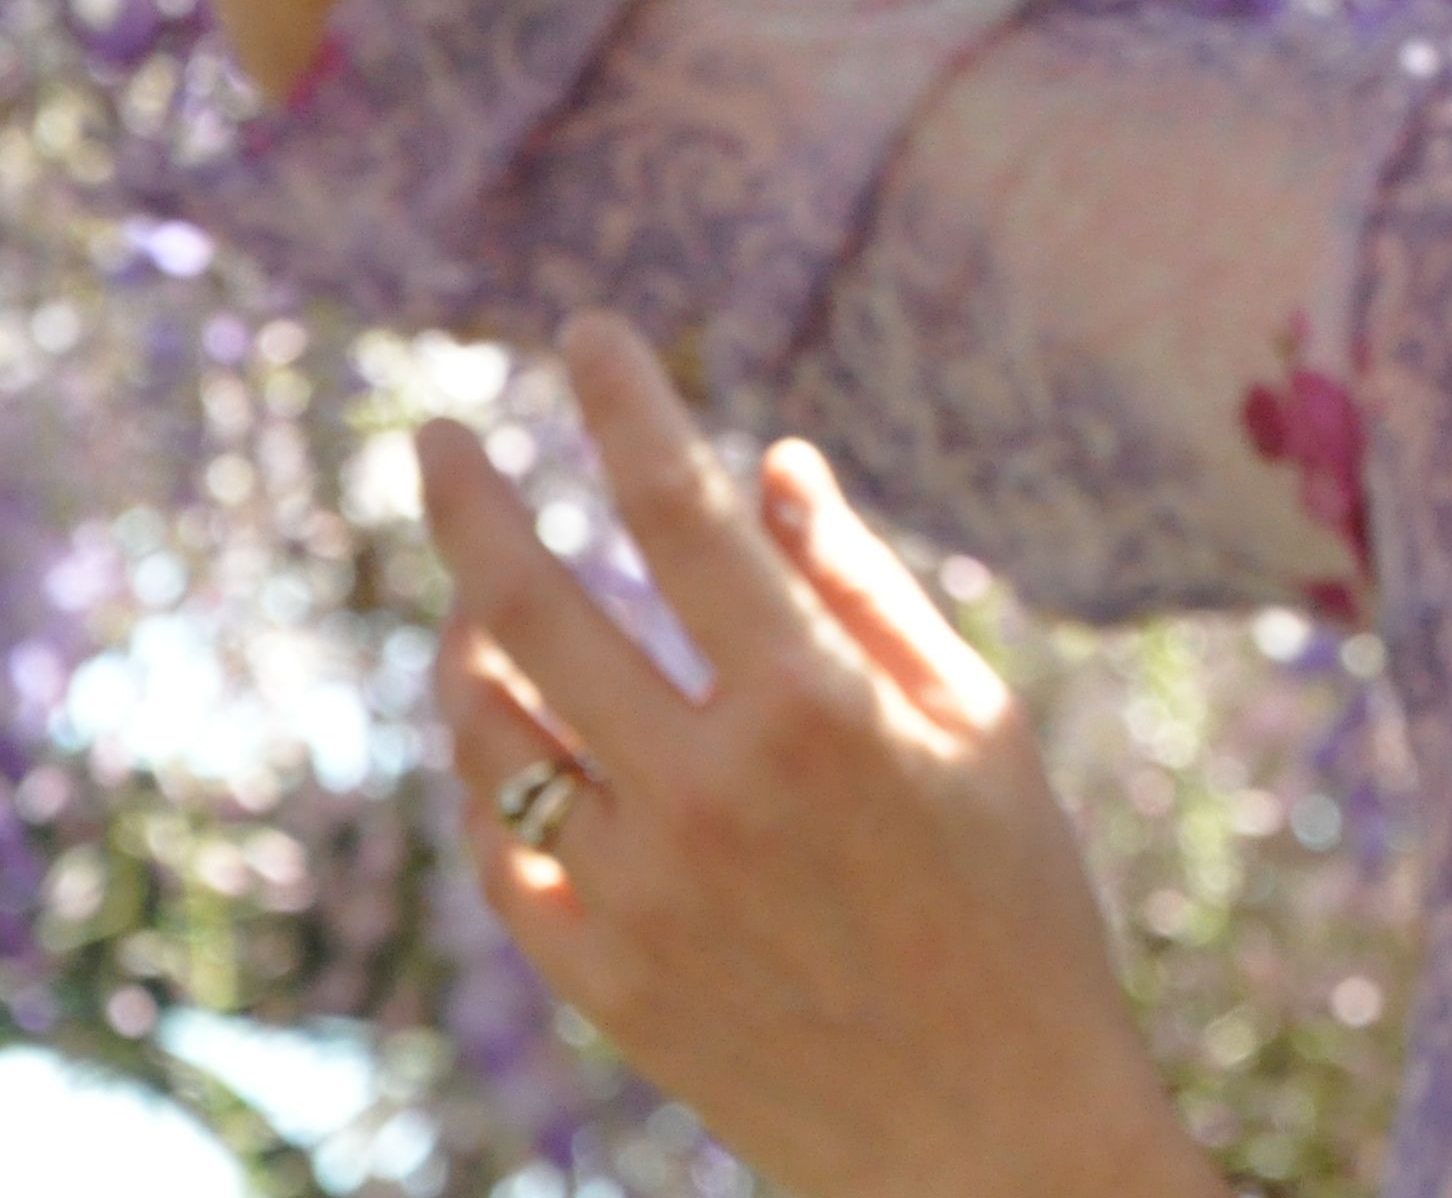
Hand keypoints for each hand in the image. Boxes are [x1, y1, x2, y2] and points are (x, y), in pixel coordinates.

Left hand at [415, 314, 1223, 1197]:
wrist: (986, 1139)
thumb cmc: (1017, 910)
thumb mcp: (979, 723)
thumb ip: (863, 585)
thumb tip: (768, 465)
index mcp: (815, 708)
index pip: (679, 508)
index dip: (625, 402)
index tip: (586, 334)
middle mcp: (705, 789)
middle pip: (532, 603)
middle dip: (470, 500)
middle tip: (435, 436)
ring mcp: (635, 888)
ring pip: (491, 727)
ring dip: (466, 637)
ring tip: (470, 591)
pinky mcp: (596, 974)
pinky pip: (495, 842)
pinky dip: (485, 767)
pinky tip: (495, 726)